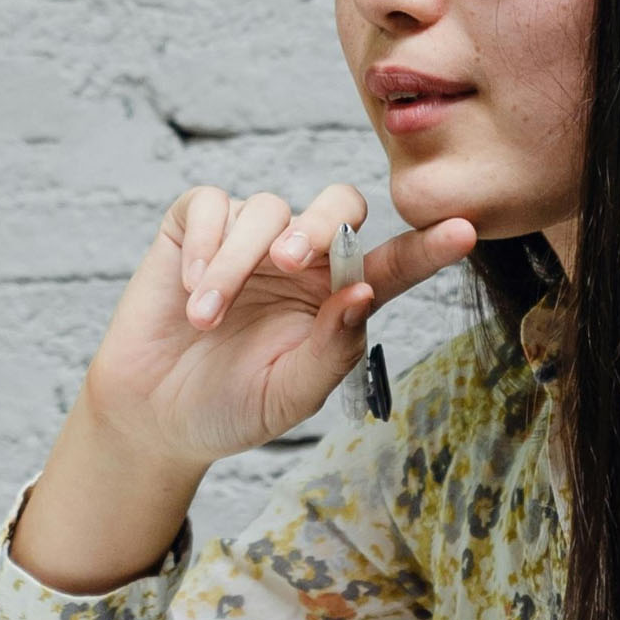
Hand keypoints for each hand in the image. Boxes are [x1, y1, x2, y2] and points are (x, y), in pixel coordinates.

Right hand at [80, 183, 477, 471]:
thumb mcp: (289, 395)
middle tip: (292, 263)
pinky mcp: (195, 227)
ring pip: (267, 209)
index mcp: (338, 298)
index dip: (428, 247)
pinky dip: (202, 242)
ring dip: (236, 263)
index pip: (393, 263)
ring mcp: (250, 238)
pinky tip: (188, 288)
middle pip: (339, 206)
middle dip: (322, 224)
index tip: (465, 232)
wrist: (154, 416)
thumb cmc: (232, 406)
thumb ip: (331, 348)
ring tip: (206, 318)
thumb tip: (363, 294)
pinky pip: (211, 203)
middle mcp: (303, 259)